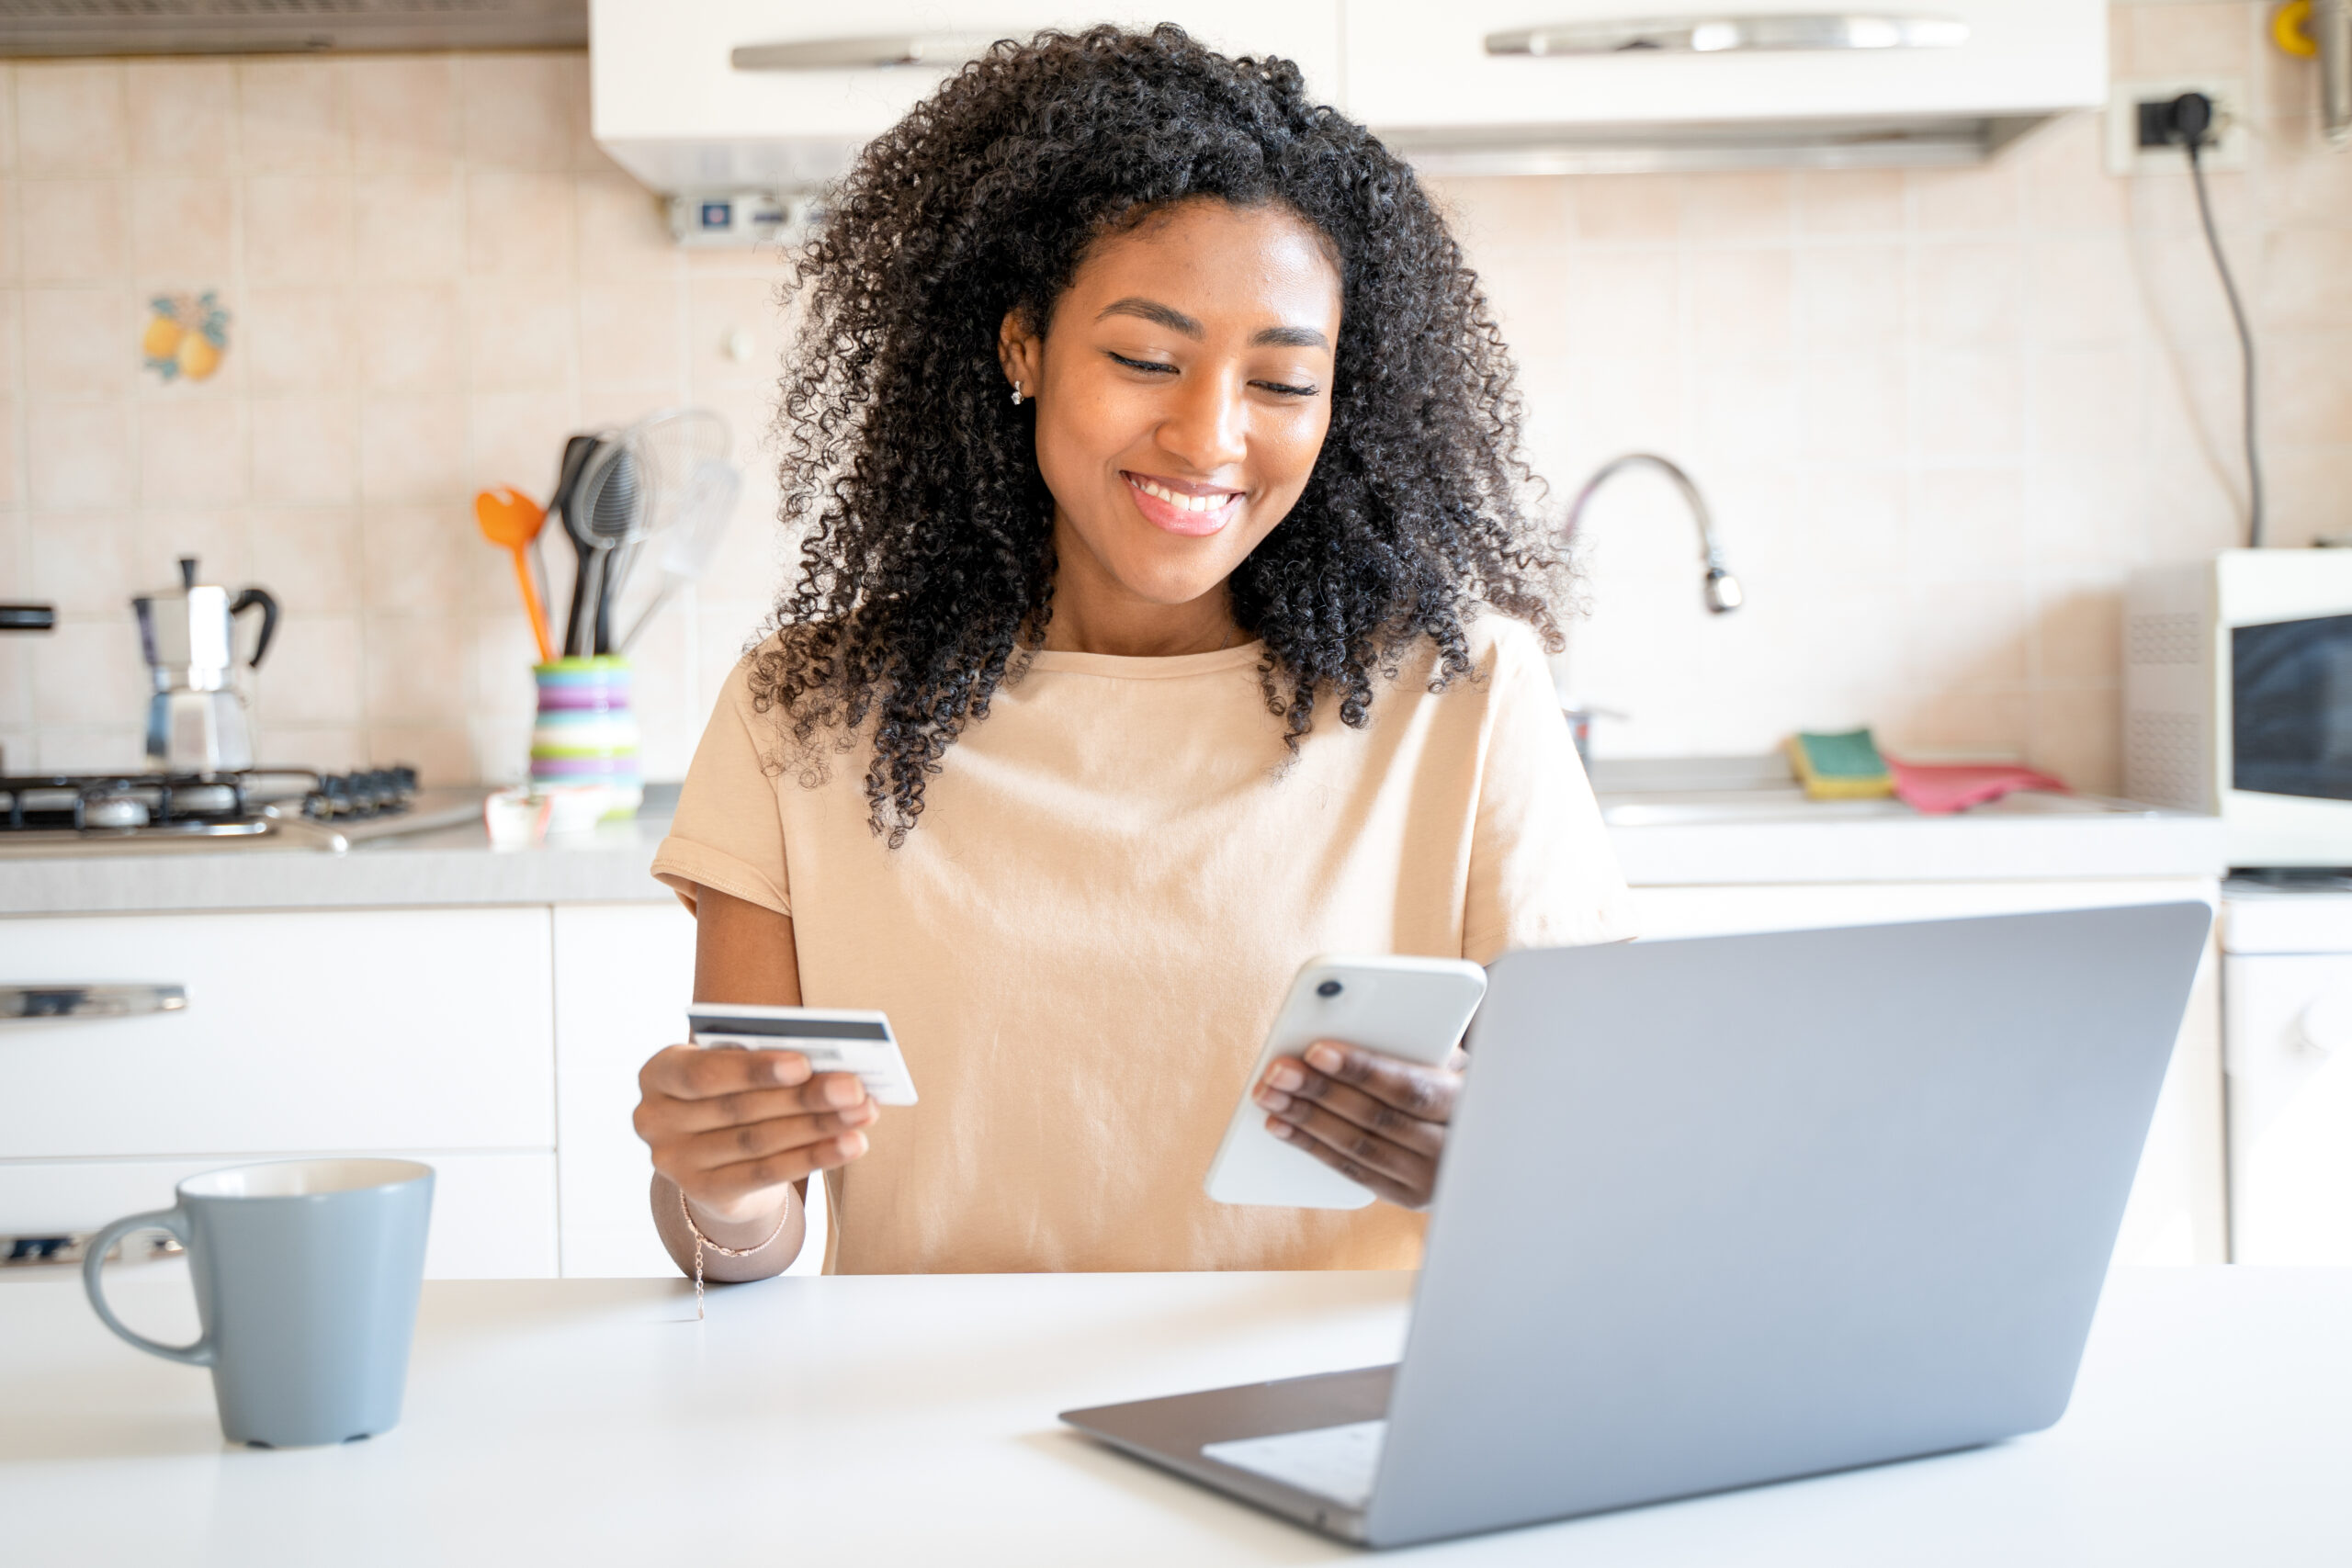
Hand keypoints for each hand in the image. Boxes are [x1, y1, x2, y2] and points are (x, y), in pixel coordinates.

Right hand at [634, 1046, 876, 1223]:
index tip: (804, 1063)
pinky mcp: (704, 1192)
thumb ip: (764, 1063)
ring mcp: (675, 1162)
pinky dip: (814, 1157)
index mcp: (659, 1072)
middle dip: (804, 1097)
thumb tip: (829, 1066)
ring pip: (759, 1142)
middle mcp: (655, 1119)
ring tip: (863, 1112)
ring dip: (819, 1127)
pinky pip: (766, 1175)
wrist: (714, 1152)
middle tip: (854, 1088)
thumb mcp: (732, 1070)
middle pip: (739, 1109)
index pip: (703, 1072)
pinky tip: (850, 1144)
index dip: (754, 1070)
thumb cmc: (730, 1090)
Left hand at [1253, 1040, 1463, 1209]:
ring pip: (1358, 1148)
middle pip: (1375, 1118)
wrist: (1489, 1135)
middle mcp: (1452, 1147)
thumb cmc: (1452, 1077)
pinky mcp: (1408, 1195)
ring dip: (1305, 1119)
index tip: (1317, 1049)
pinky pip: (1353, 1170)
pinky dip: (1312, 1147)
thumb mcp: (1448, 1056)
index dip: (1362, 1069)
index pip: (1410, 1088)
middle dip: (1320, 1091)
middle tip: (1277, 1070)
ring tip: (1269, 1095)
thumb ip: (1410, 1044)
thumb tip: (1343, 1022)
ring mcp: (1430, 1178)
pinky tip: (1280, 1126)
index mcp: (1468, 1102)